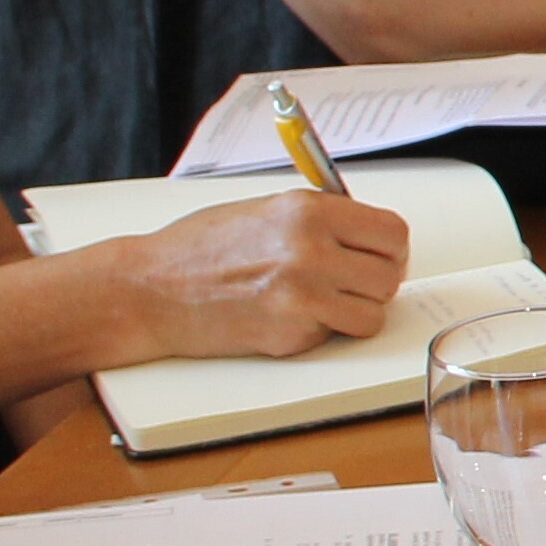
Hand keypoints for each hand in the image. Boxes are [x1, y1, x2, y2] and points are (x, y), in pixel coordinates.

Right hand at [114, 190, 406, 358]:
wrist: (152, 289)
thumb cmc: (199, 248)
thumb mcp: (266, 209)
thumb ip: (322, 219)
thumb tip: (369, 235)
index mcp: (308, 211)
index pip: (392, 232)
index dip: (390, 248)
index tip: (380, 255)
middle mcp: (310, 251)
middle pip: (390, 276)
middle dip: (376, 282)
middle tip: (352, 282)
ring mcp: (302, 297)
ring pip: (373, 315)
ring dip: (355, 312)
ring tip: (321, 301)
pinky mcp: (290, 336)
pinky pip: (335, 336)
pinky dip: (322, 332)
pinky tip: (288, 316)